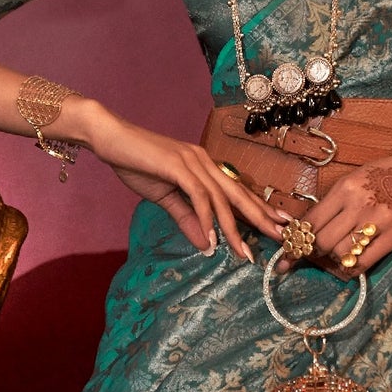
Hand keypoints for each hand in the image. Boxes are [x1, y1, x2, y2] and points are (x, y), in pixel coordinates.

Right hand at [70, 101, 286, 258]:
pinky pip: (198, 196)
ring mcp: (193, 162)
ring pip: (222, 199)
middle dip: (262, 218)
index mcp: (205, 167)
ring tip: (244, 253)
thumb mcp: (165, 198)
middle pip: (239, 194)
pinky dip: (206, 218)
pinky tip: (212, 238)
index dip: (259, 209)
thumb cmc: (136, 163)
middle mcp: (205, 162)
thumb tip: (205, 244)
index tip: (278, 226)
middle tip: (282, 238)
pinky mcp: (178, 166)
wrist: (110, 138)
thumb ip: (187, 219)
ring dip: (234, 228)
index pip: (237, 192)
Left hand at [279, 156, 391, 274]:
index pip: (311, 221)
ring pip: (340, 254)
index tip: (290, 248)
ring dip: (332, 260)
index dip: (297, 239)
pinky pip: (363, 263)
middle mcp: (360, 206)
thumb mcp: (351, 181)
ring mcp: (378, 223)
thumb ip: (330, 204)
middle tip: (311, 254)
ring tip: (333, 256)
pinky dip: (349, 269)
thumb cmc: (381, 176)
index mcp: (345, 189)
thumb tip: (305, 230)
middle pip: (322, 242)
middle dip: (312, 252)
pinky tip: (346, 265)